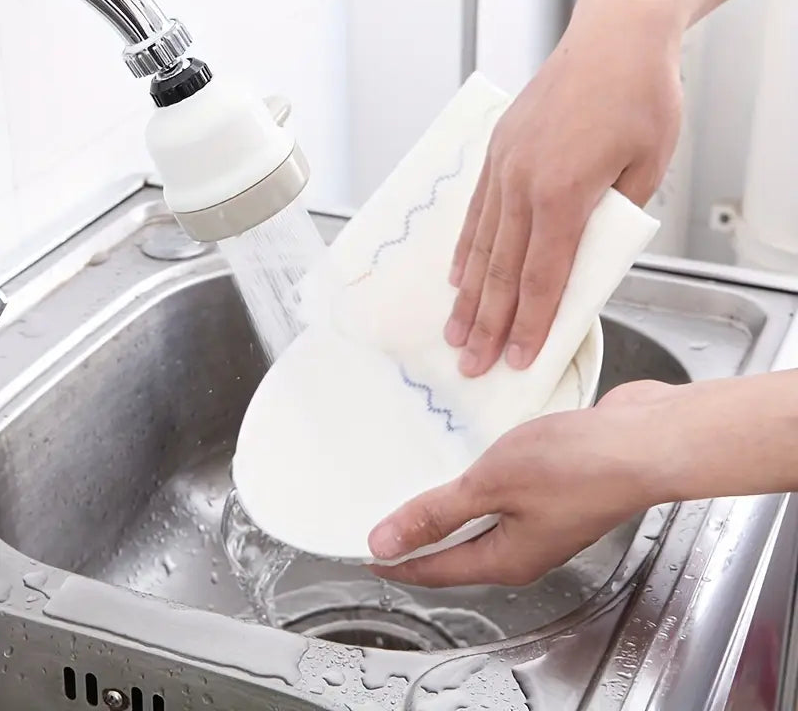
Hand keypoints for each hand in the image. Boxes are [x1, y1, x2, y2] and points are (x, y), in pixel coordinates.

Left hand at [368, 381, 681, 586]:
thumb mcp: (491, 485)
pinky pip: (506, 494)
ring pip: (482, 519)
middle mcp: (524, 547)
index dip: (396, 560)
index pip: (433, 568)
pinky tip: (470, 457)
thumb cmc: (579, 466)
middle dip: (419, 536)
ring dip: (449, 506)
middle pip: (457, 548)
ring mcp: (543, 519)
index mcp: (505, 558)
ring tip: (419, 485)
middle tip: (384, 517)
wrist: (648, 442)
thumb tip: (385, 543)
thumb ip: (437, 513)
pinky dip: (480, 483)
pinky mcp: (557, 490)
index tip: (363, 551)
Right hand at [446, 0, 683, 377]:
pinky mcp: (496, 155)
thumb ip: (614, 224)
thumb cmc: (640, 96)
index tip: (517, 360)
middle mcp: (523, 185)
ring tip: (454, 334)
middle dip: (487, 326)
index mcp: (564, 194)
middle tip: (472, 364)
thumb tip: (589, 262)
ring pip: (480, 248)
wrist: (614, 35)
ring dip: (467, 297)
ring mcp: (503, 169)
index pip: (542, 279)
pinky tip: (457, 278)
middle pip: (501, 273)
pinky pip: (474, 215)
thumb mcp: (648, 169)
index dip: (529, 326)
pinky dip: (464, 252)